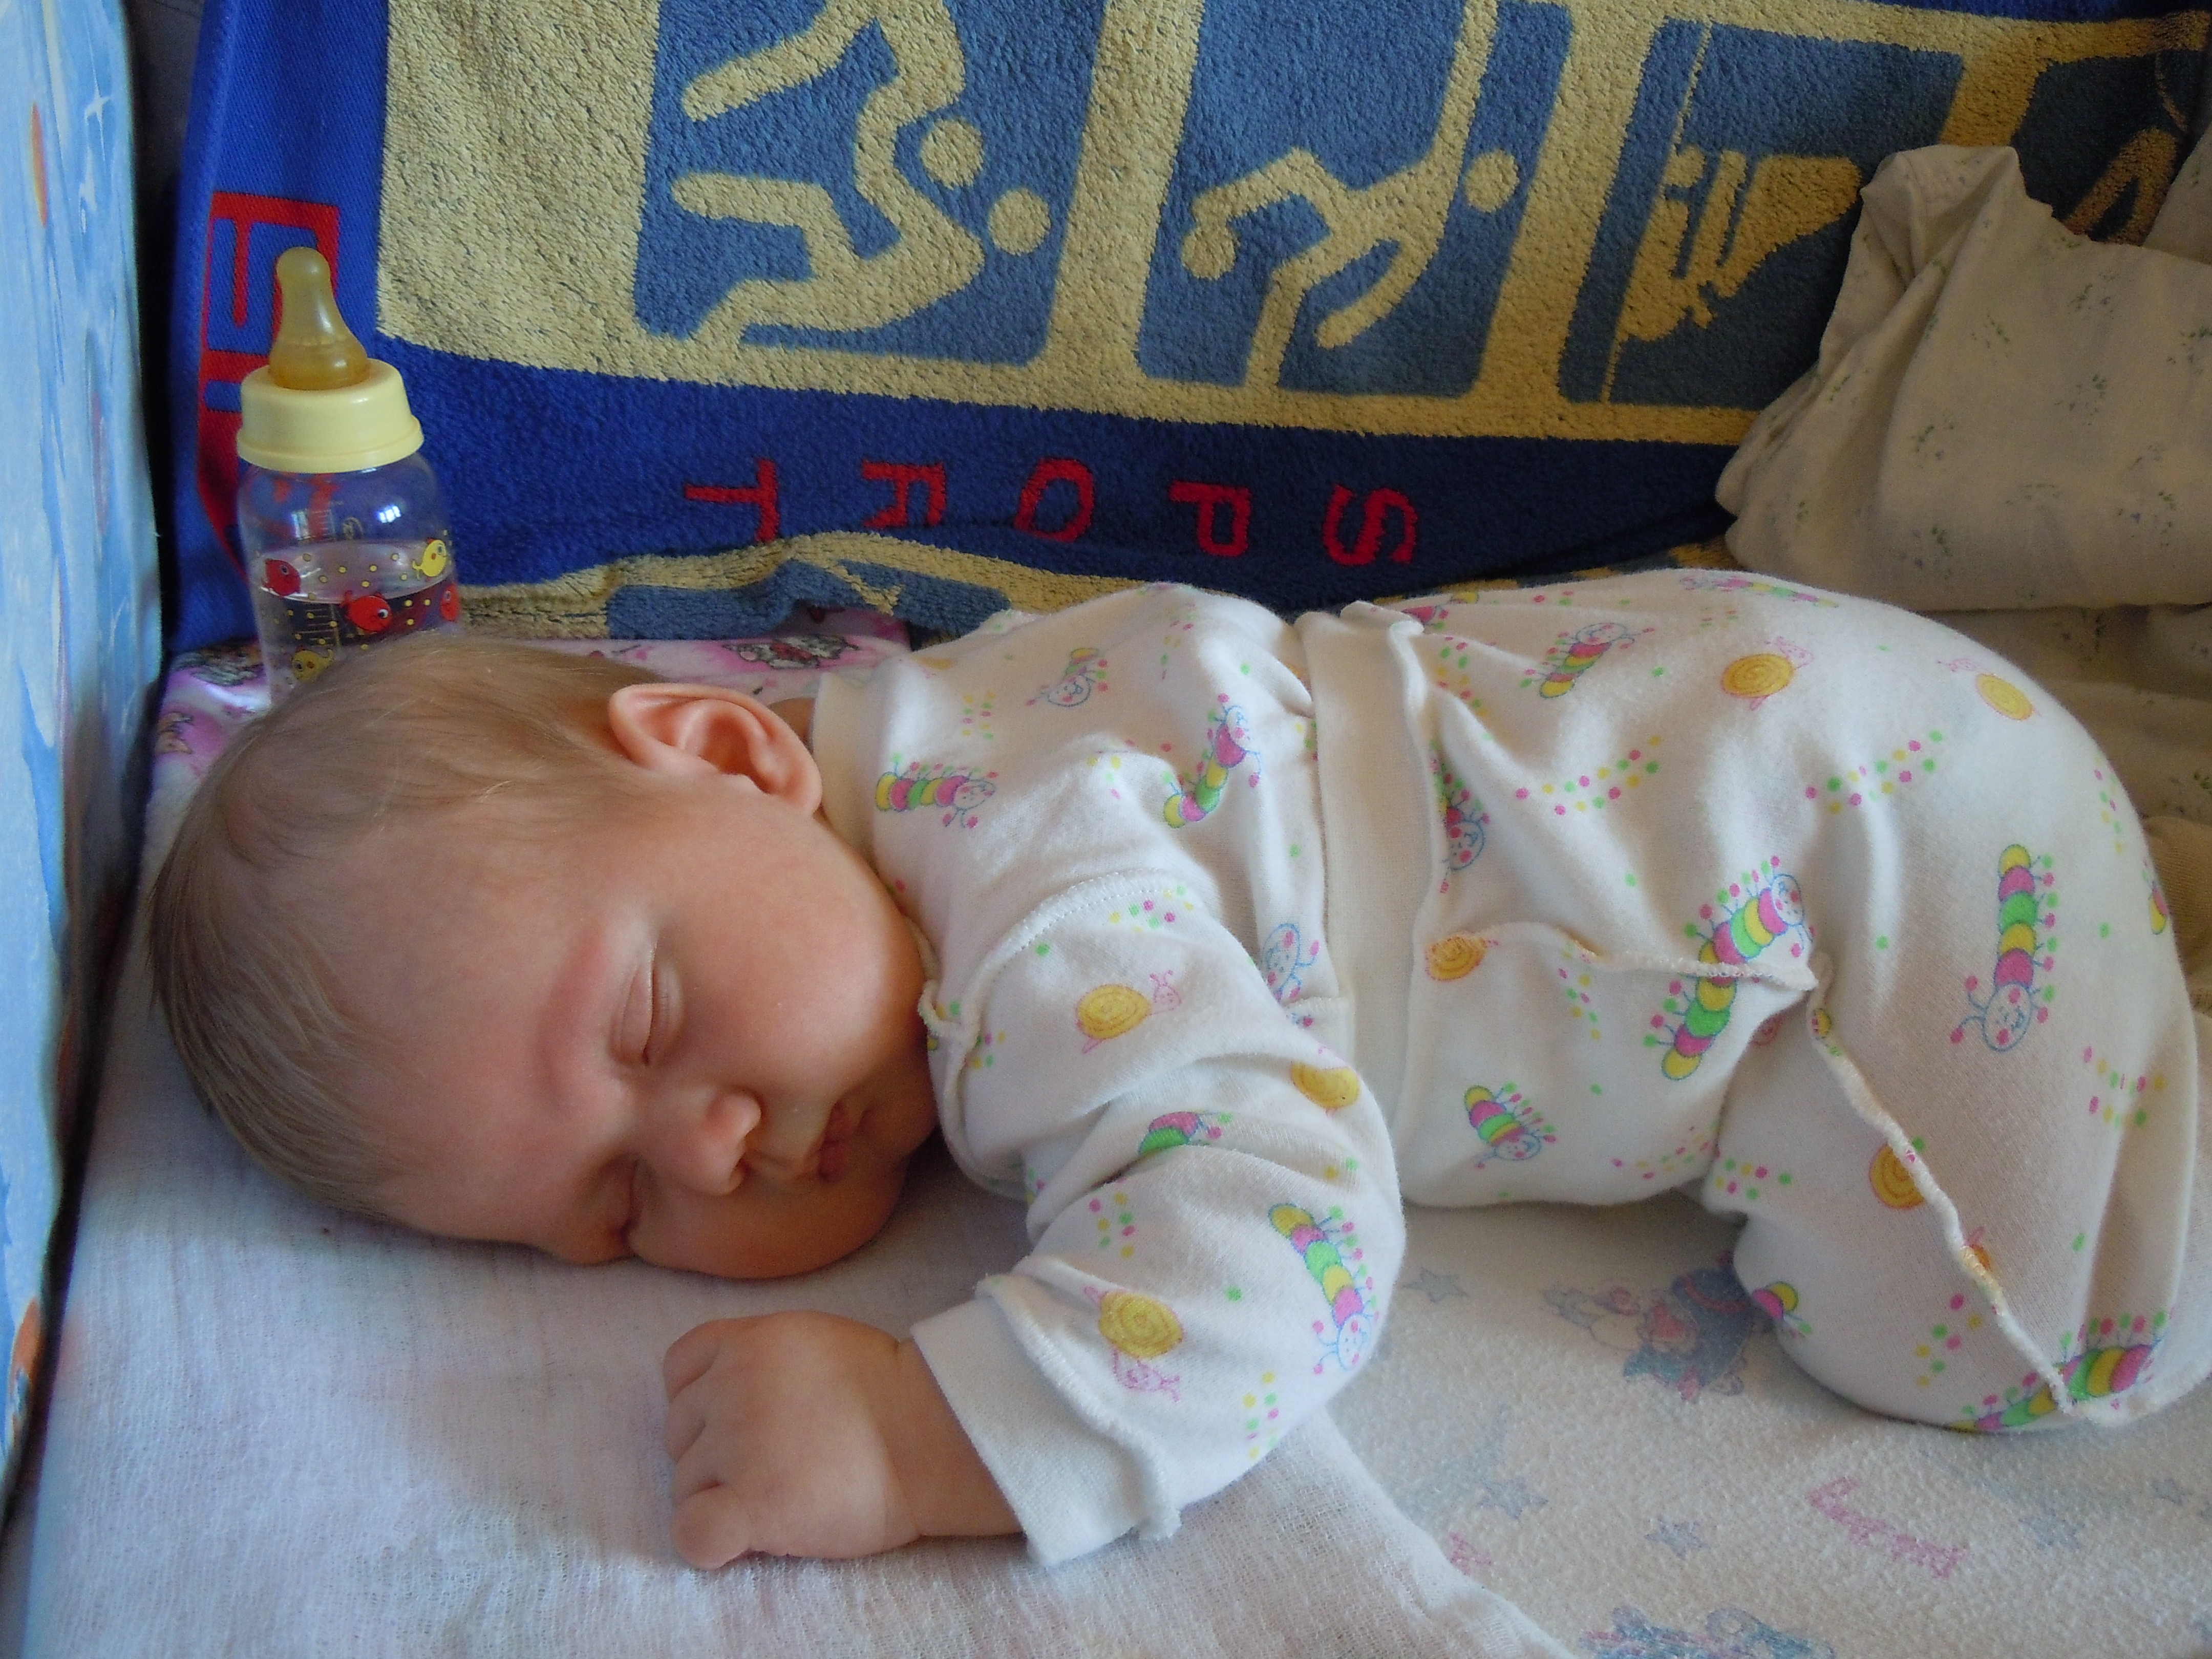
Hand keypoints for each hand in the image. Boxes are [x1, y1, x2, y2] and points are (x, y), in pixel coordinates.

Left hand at [662, 1310, 1018, 1565]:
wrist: (934, 1433)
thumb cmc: (890, 1393)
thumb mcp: (816, 1341)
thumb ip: (763, 1360)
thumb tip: (729, 1397)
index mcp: (749, 1341)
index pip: (679, 1367)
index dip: (699, 1399)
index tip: (734, 1419)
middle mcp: (732, 1386)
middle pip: (679, 1431)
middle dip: (714, 1452)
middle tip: (774, 1463)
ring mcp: (738, 1445)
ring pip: (684, 1485)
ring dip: (720, 1497)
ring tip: (781, 1496)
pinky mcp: (752, 1503)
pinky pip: (691, 1533)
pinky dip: (707, 1541)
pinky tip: (741, 1539)